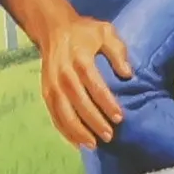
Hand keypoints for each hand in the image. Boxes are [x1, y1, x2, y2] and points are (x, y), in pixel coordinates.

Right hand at [35, 12, 132, 149]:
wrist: (53, 28)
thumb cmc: (84, 32)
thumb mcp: (104, 32)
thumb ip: (117, 51)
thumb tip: (127, 74)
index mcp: (80, 58)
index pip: (95, 85)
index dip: (107, 103)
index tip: (119, 118)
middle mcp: (64, 73)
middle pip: (79, 102)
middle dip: (94, 121)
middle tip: (109, 136)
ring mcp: (52, 84)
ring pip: (63, 112)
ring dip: (78, 131)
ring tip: (93, 144)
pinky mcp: (45, 91)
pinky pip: (54, 115)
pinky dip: (64, 131)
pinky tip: (77, 143)